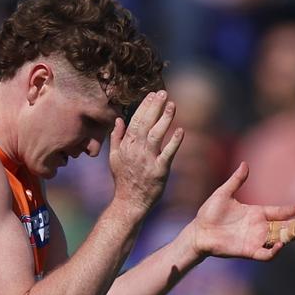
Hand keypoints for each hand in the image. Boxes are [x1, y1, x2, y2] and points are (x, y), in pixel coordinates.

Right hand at [109, 91, 183, 210]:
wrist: (129, 201)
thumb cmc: (123, 179)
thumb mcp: (113, 157)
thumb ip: (116, 137)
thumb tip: (118, 119)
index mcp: (125, 145)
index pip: (135, 120)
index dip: (144, 106)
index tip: (152, 95)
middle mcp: (135, 150)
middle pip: (145, 123)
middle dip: (154, 106)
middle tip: (163, 93)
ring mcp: (147, 160)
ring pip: (156, 134)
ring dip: (164, 118)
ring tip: (172, 104)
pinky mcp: (159, 170)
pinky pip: (168, 153)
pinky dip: (175, 141)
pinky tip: (181, 130)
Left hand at [188, 162, 294, 260]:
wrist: (198, 231)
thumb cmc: (209, 212)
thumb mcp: (223, 193)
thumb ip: (236, 180)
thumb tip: (245, 163)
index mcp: (255, 213)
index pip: (278, 211)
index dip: (290, 209)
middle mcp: (258, 227)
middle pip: (285, 227)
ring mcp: (255, 239)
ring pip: (280, 240)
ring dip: (292, 236)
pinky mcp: (248, 251)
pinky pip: (266, 254)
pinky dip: (274, 251)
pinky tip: (280, 244)